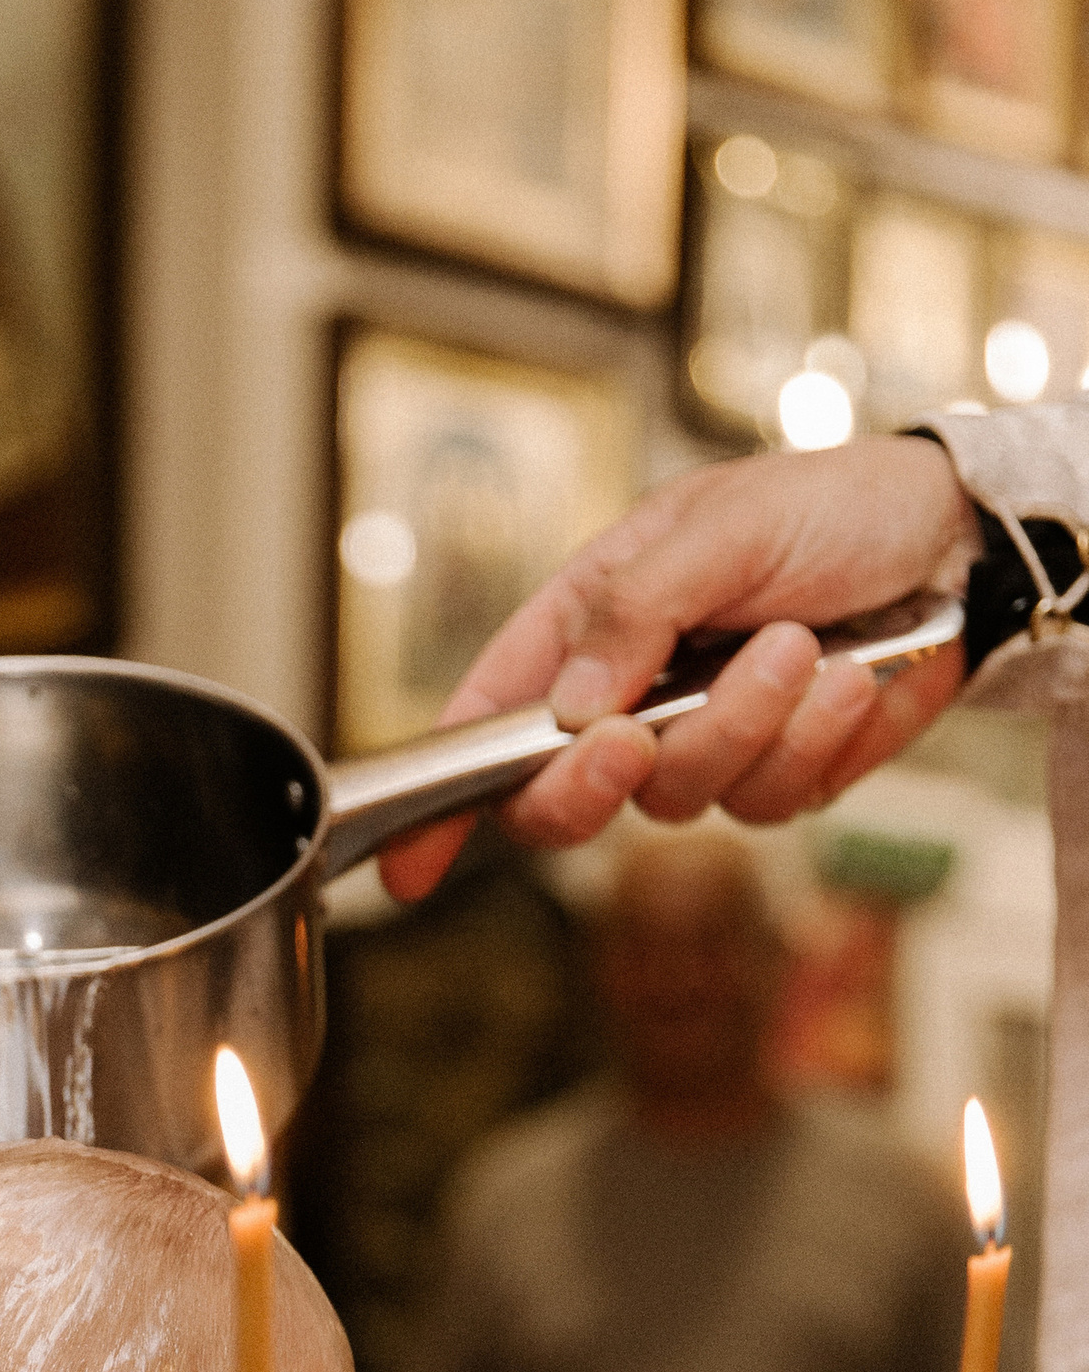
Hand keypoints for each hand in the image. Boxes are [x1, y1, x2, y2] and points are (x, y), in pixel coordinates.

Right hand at [379, 437, 981, 901]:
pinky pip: (772, 802)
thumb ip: (632, 611)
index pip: (492, 718)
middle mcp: (634, 693)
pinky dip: (816, 741)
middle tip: (634, 737)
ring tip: (805, 645)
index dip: (442, 799)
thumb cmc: (833, 505)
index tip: (409, 865)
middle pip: (566, 795)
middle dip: (595, 780)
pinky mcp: (783, 772)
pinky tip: (856, 678)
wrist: (962, 540)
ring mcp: (708, 739)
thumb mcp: (718, 526)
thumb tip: (565, 708)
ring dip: (745, 726)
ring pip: (681, 799)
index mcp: (591, 621)